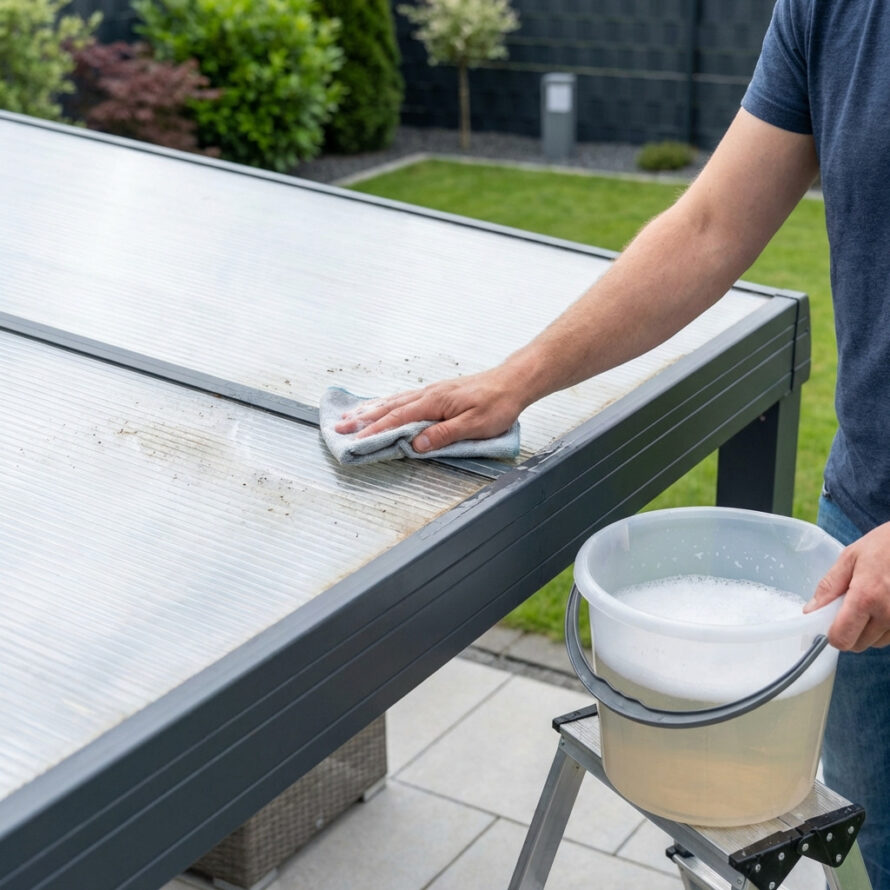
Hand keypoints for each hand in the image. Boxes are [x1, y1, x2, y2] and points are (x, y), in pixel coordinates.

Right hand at [334, 366, 525, 452]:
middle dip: (363, 419)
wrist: (513, 382)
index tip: (355, 441)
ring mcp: (432, 392)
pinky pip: (405, 398)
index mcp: (434, 403)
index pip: (397, 420)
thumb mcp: (474, 425)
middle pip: (389, 408)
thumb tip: (416, 445)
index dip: (374, 432)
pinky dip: (388, 403)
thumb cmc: (497, 404)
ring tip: (352, 416)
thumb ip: (444, 435)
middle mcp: (428, 394)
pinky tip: (382, 406)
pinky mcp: (438, 392)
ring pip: (394, 401)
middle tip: (340, 427)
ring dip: (371, 410)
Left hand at [804, 522, 889, 650]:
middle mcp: (888, 614)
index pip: (842, 638)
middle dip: (851, 630)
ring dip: (870, 630)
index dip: (833, 635)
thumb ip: (829, 587)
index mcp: (866, 597)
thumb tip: (811, 611)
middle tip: (852, 607)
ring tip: (873, 602)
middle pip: (859, 644)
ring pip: (877, 642)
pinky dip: (886, 627)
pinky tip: (886, 605)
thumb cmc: (885, 545)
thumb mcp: (850, 558)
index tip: (831, 624)